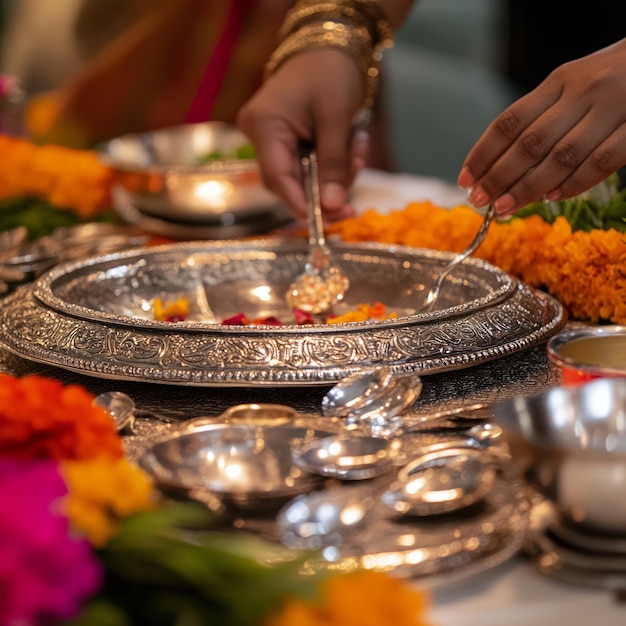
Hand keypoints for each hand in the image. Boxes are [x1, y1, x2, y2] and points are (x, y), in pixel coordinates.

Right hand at [237, 49, 366, 218]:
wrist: (331, 45)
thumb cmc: (331, 72)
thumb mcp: (337, 120)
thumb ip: (333, 165)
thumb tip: (333, 207)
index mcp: (265, 126)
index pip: (277, 178)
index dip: (299, 204)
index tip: (322, 224)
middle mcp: (260, 135)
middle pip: (288, 183)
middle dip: (322, 194)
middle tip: (352, 207)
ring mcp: (270, 138)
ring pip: (300, 177)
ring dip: (333, 175)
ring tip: (359, 150)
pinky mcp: (284, 140)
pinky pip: (306, 165)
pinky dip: (330, 164)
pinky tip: (353, 145)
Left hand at [458, 38, 625, 216]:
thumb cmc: (608, 80)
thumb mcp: (570, 85)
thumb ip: (540, 117)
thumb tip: (495, 164)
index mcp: (559, 81)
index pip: (510, 121)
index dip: (483, 153)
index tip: (465, 180)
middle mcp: (583, 92)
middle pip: (530, 143)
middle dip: (499, 176)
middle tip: (478, 200)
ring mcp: (612, 110)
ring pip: (562, 157)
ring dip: (528, 187)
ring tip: (503, 207)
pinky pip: (601, 162)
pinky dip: (573, 184)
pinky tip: (551, 198)